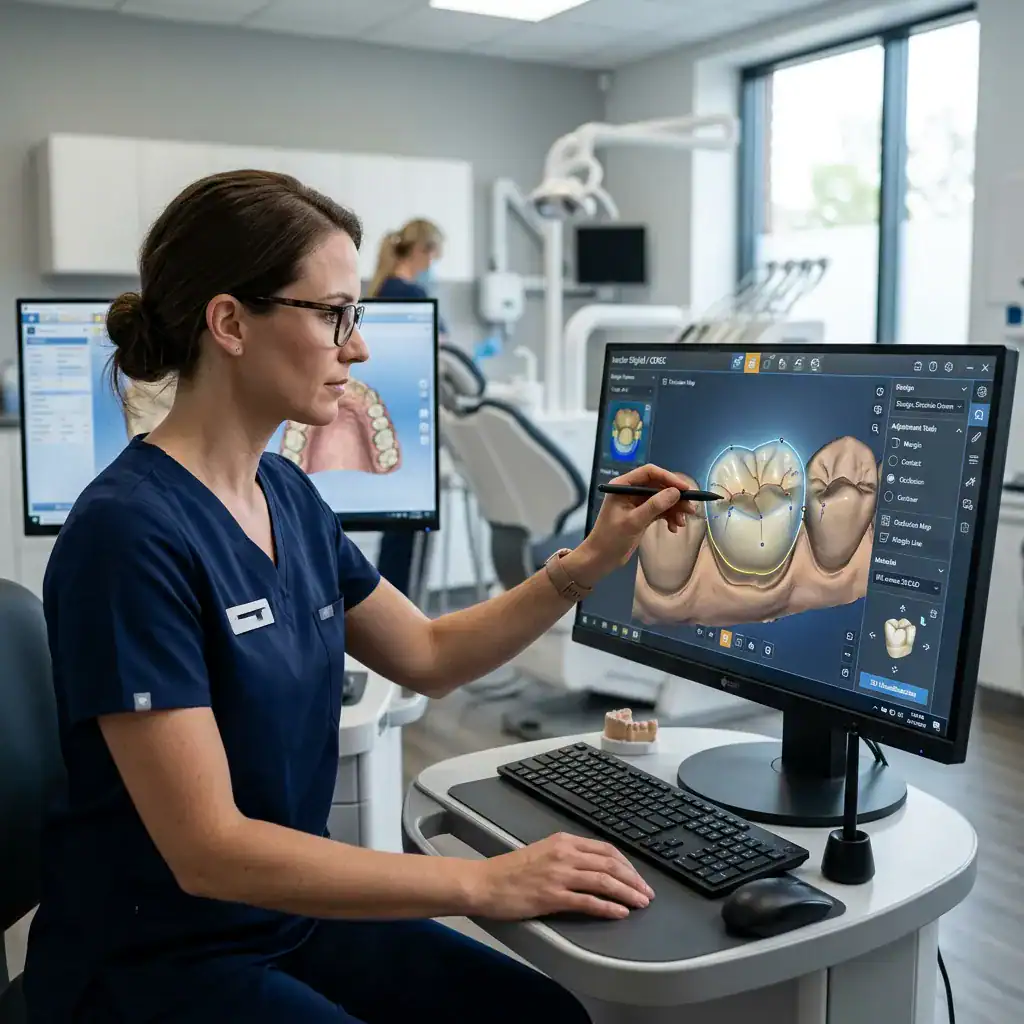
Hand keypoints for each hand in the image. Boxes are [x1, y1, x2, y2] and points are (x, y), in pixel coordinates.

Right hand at [468, 832, 654, 920]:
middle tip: (647, 893)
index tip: (637, 877)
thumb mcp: (543, 852)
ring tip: (641, 903)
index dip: (626, 864)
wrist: (485, 883)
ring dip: (627, 893)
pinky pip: (587, 901)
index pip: (605, 849)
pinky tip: (620, 913)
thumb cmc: (511, 871)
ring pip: (603, 881)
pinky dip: (607, 907)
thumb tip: (594, 868)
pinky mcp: (552, 896)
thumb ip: (568, 856)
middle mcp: (564, 854)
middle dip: (633, 879)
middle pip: (610, 864)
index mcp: (563, 841)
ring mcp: (559, 875)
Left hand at [568, 464, 695, 584]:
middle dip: (675, 497)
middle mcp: (631, 491)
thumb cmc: (611, 538)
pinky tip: (674, 528)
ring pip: (662, 499)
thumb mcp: (634, 521)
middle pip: (659, 486)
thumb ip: (654, 506)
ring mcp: (637, 503)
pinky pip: (660, 511)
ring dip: (674, 510)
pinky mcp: (642, 515)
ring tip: (682, 523)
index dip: (669, 478)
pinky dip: (669, 518)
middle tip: (691, 509)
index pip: (650, 473)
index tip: (685, 489)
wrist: (601, 559)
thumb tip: (675, 492)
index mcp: (623, 485)